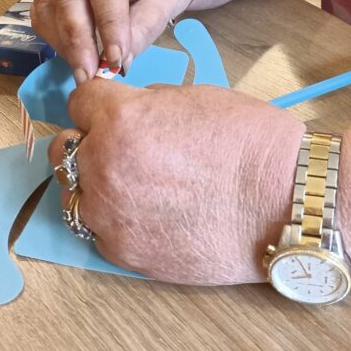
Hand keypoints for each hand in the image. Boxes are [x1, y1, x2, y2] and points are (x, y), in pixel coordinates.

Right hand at [32, 0, 206, 82]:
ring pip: (49, 1)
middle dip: (78, 39)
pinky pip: (43, 8)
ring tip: (84, 69)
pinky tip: (75, 54)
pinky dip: (56, 36)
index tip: (114, 60)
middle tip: (90, 74)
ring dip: (64, 41)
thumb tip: (117, 61)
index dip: (107, 24)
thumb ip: (145, 26)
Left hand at [47, 80, 303, 283]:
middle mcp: (104, 168)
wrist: (285, 200)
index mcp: (120, 121)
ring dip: (96, 184)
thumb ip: (145, 105)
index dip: (101, 103)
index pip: (79, 102)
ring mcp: (111, 217)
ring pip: (76, 194)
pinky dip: (117, 219)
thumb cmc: (249, 141)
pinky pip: (100, 230)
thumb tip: (125, 112)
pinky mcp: (125, 254)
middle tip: (125, 146)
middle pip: (65, 149)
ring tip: (137, 183)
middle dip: (91, 142)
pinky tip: (152, 212)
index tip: (113, 108)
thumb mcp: (193, 97)